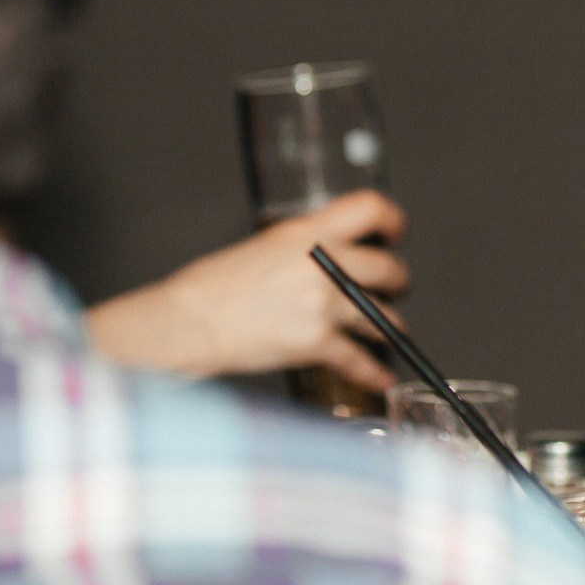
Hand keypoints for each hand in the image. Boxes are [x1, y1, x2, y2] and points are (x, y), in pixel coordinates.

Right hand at [84, 190, 408, 387]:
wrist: (187, 323)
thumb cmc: (213, 288)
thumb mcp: (264, 246)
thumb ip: (307, 247)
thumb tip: (339, 252)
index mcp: (308, 233)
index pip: (370, 209)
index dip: (392, 220)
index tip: (395, 232)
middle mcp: (323, 264)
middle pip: (389, 268)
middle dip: (397, 281)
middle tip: (395, 287)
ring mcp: (323, 304)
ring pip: (383, 315)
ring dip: (390, 325)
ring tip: (389, 329)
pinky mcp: (316, 342)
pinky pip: (359, 359)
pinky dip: (372, 372)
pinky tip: (380, 376)